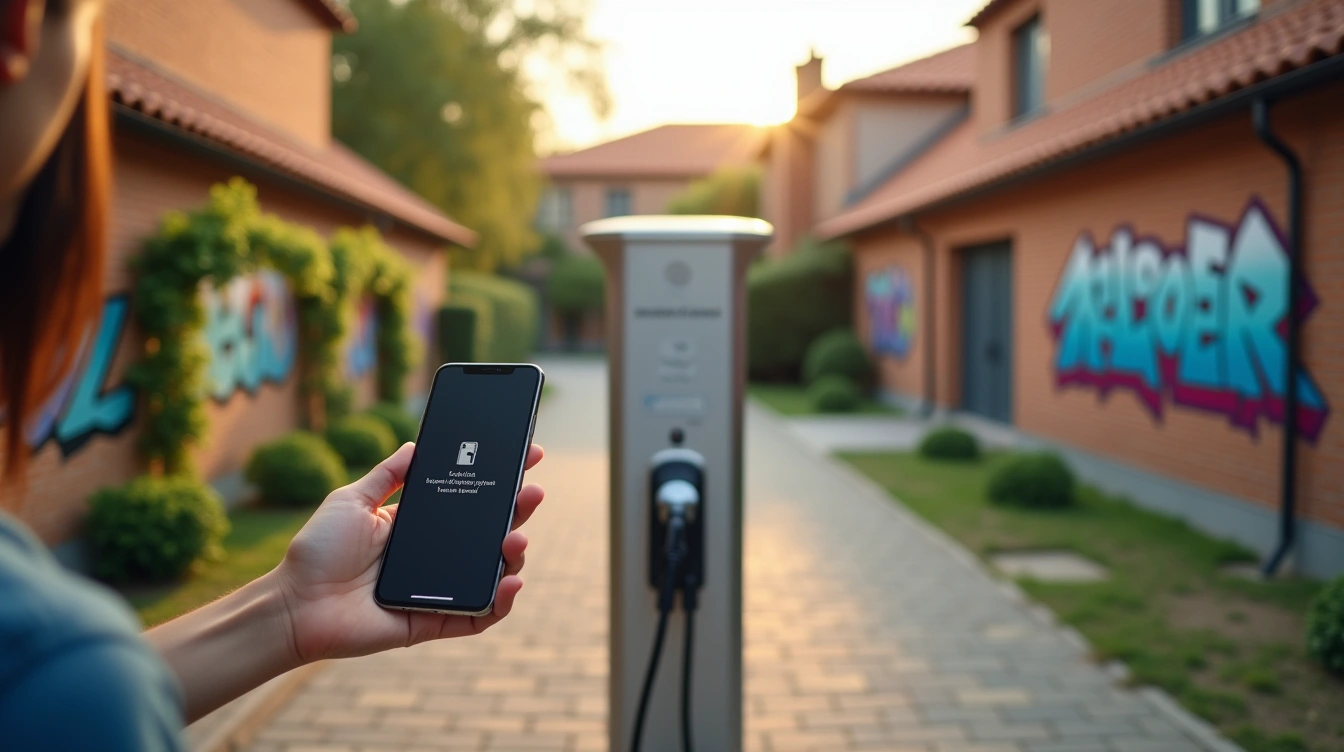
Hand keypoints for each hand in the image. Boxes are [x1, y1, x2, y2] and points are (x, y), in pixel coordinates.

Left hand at [271, 442, 544, 663]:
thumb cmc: (316, 552)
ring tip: (516, 538)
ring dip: (514, 556)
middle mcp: (434, 558)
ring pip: (492, 574)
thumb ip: (387, 474)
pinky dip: (501, 603)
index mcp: (418, 527)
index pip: (469, 501)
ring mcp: (438, 590)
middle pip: (488, 534)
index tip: (527, 456)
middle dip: (518, 512)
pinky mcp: (434, 622)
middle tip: (533, 492)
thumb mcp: (352, 499)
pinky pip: (479, 616)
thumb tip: (417, 444)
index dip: (499, 481)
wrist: (293, 604)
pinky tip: (511, 581)